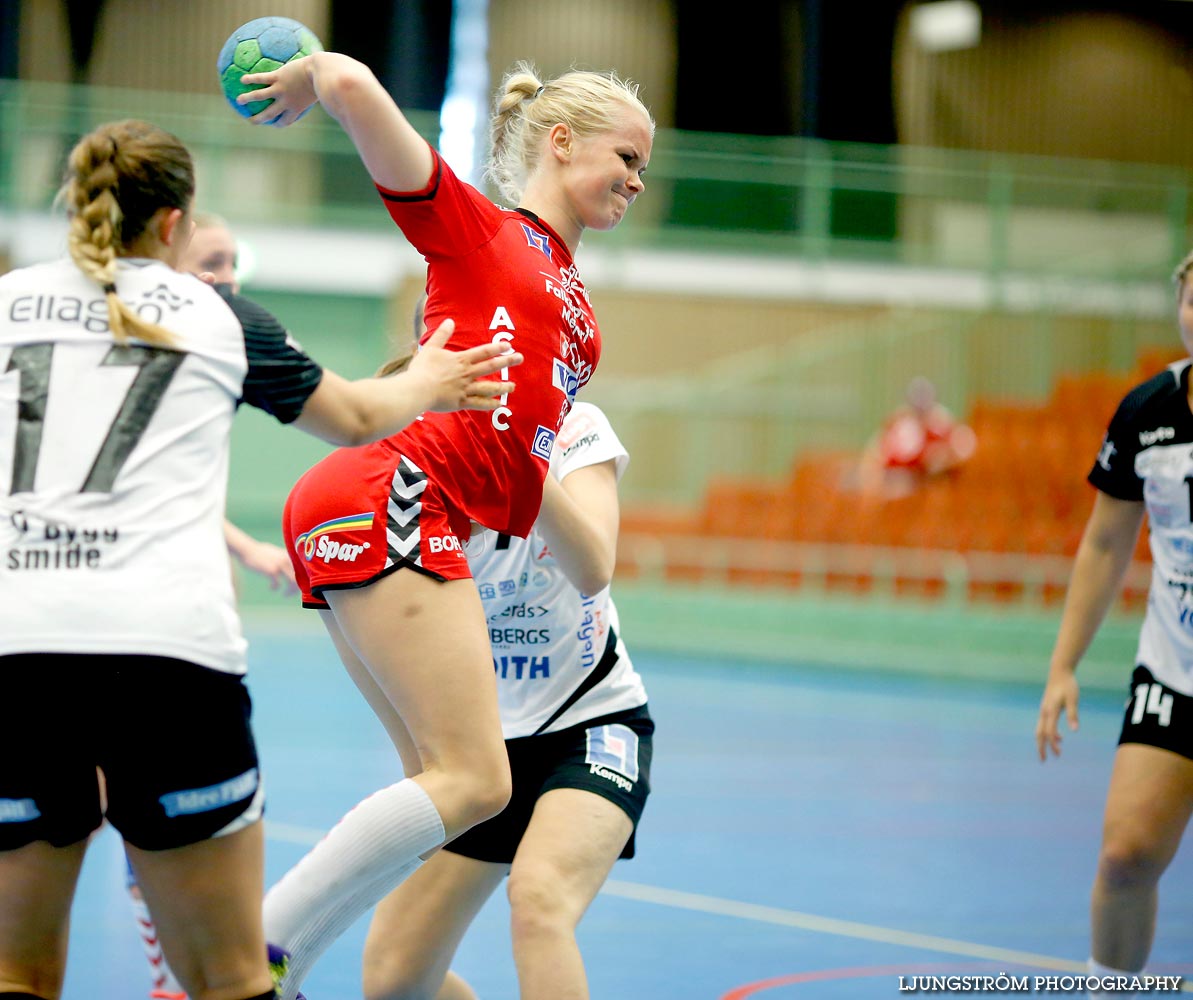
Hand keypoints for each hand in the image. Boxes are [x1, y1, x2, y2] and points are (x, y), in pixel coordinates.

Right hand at [228, 534, 299, 594]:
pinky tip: (272, 588)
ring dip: (290, 590)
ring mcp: (280, 565)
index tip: (300, 586)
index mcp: (289, 555)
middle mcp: (287, 559)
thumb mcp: (275, 552)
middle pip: (300, 576)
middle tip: (293, 593)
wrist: (247, 550)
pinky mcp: (271, 571)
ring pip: (293, 581)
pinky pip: (278, 583)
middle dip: (298, 587)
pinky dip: (275, 587)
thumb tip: (288, 564)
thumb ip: (283, 557)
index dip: (303, 579)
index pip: (303, 568)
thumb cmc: (259, 552)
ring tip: (285, 594)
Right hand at [239, 56, 318, 127]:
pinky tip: (242, 79)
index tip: (275, 124)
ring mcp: (281, 90)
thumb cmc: (323, 80)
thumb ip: (317, 91)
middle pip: (269, 114)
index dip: (280, 123)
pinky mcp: (278, 77)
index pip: (286, 120)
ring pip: (260, 97)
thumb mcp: (321, 90)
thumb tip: (323, 89)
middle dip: (259, 119)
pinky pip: (261, 79)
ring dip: (248, 99)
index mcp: (296, 108)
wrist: (320, 72)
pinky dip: (251, 80)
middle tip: (251, 121)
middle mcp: (286, 102)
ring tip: (239, 101)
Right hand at [406, 319, 521, 412]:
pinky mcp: (462, 402)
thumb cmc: (422, 369)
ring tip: (513, 386)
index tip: (508, 345)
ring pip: (489, 387)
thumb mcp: (431, 347)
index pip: (483, 352)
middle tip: (520, 358)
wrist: (418, 389)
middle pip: (491, 366)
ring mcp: (466, 388)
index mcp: (461, 360)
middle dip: (507, 362)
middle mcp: (467, 373)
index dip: (497, 348)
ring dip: (503, 386)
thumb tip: (449, 321)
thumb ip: (442, 335)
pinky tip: (500, 403)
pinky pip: (480, 404)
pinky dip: (490, 404)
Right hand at [1035, 672, 1079, 760]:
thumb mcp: (1073, 699)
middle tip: (1043, 760)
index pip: (1049, 731)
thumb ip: (1073, 714)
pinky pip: (1045, 725)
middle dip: (1041, 747)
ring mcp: (1044, 710)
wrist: (1059, 672)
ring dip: (1045, 742)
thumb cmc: (1068, 685)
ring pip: (1040, 730)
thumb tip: (1075, 730)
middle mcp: (1044, 712)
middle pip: (1039, 733)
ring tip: (1055, 752)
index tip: (1058, 753)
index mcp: (1050, 711)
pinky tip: (1060, 737)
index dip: (1053, 743)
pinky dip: (1049, 733)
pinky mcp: (1046, 708)